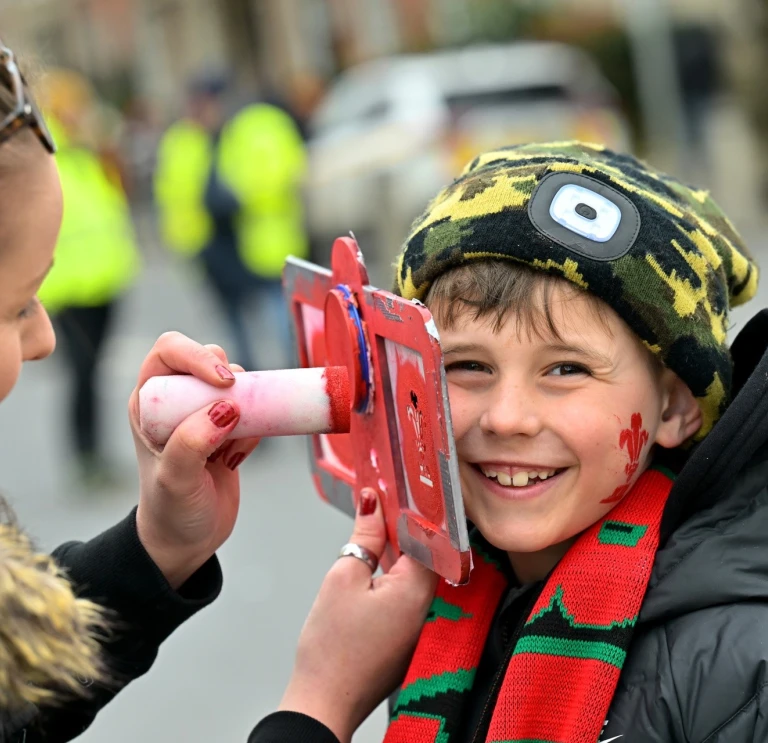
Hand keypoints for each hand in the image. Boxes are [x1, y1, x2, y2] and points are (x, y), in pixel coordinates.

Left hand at [128, 332, 260, 588]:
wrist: (189, 540)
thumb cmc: (170, 511)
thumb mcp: (174, 480)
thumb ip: (192, 442)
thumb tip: (226, 408)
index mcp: (149, 401)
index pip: (170, 350)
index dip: (198, 355)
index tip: (225, 381)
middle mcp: (175, 400)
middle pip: (208, 358)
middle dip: (230, 379)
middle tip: (237, 411)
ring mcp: (203, 412)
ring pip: (236, 382)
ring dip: (246, 405)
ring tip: (234, 444)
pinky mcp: (230, 428)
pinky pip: (254, 408)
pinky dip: (257, 425)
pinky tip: (237, 458)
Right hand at [278, 489, 437, 742]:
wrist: (324, 702)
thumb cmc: (331, 648)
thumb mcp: (343, 576)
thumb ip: (364, 536)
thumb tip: (373, 505)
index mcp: (418, 590)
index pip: (425, 535)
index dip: (408, 510)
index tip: (392, 490)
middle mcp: (427, 608)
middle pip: (421, 553)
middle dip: (401, 528)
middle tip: (378, 504)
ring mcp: (419, 625)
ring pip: (414, 573)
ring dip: (396, 551)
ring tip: (371, 529)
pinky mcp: (407, 637)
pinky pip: (407, 595)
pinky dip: (393, 575)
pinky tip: (374, 565)